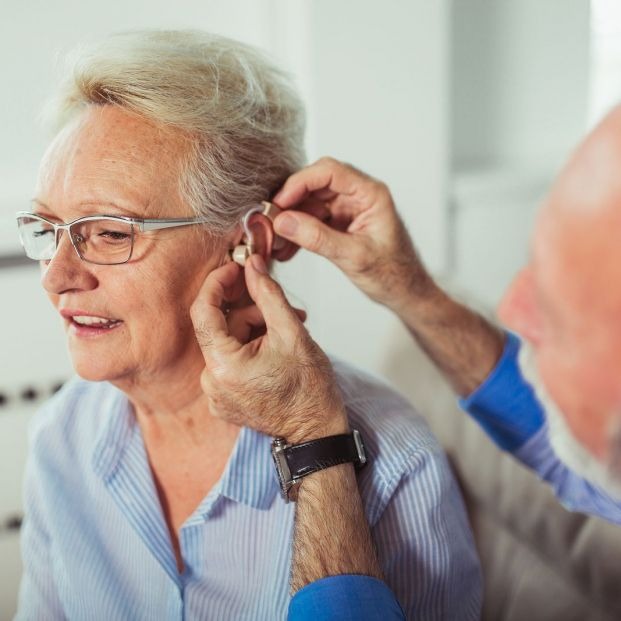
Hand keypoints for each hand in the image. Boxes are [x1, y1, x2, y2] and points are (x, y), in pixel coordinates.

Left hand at [190, 254, 348, 442]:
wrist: (316, 430)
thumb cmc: (309, 389)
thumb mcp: (292, 332)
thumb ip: (268, 294)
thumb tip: (253, 266)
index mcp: (223, 366)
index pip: (203, 311)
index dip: (218, 284)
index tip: (235, 269)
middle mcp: (211, 383)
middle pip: (222, 328)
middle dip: (252, 313)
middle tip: (285, 311)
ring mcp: (216, 395)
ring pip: (228, 344)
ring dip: (255, 332)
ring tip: (287, 335)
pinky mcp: (223, 401)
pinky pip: (229, 362)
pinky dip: (250, 350)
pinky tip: (275, 352)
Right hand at [272, 157, 437, 313]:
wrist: (405, 292)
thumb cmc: (393, 274)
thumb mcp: (354, 257)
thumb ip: (318, 238)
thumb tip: (284, 222)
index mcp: (370, 194)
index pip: (329, 172)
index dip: (299, 183)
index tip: (279, 203)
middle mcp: (358, 195)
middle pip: (314, 185)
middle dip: (290, 203)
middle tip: (270, 223)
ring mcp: (348, 209)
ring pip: (310, 203)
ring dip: (290, 222)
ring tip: (275, 244)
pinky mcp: (341, 223)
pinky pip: (312, 220)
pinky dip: (298, 233)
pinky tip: (286, 250)